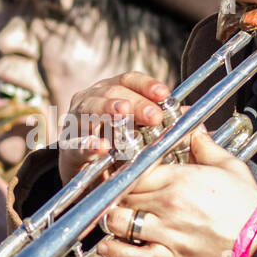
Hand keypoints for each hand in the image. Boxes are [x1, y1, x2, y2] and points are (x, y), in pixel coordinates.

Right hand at [58, 72, 172, 182]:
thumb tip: (189, 114)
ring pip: (90, 109)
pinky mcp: (67, 150)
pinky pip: (76, 145)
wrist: (84, 176)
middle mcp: (90, 101)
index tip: (164, 94)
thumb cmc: (114, 148)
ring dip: (107, 110)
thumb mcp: (138, 131)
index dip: (146, 85)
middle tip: (153, 115)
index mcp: (109, 92)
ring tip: (122, 113)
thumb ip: (160, 122)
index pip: (128, 80)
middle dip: (135, 103)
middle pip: (112, 92)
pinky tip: (101, 146)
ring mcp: (75, 123)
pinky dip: (88, 145)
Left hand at [96, 129, 256, 256]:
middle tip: (109, 192)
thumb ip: (204, 145)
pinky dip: (115, 251)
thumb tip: (193, 128)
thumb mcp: (229, 166)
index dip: (122, 168)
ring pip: (120, 221)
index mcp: (179, 178)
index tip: (117, 170)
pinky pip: (133, 256)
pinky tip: (107, 245)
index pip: (135, 168)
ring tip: (111, 215)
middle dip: (113, 192)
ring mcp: (166, 232)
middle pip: (122, 193)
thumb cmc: (246, 204)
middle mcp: (168, 203)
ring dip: (111, 218)